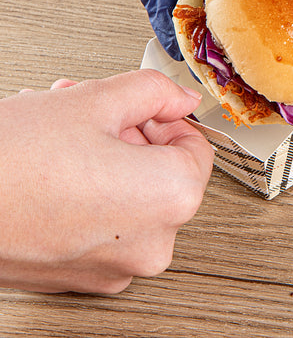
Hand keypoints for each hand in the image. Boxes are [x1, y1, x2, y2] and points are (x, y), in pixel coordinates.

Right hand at [0, 70, 213, 293]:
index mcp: (170, 198)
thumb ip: (155, 91)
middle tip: (95, 114)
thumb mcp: (98, 99)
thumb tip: (180, 98)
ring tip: (64, 133)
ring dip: (106, 158)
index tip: (142, 110)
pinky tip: (54, 167)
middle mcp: (150, 244)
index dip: (166, 119)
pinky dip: (89, 193)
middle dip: (130, 133)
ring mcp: (112, 268)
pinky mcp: (79, 278)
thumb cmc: (11, 161)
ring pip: (130, 196)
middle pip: (162, 172)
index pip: (197, 148)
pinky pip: (104, 225)